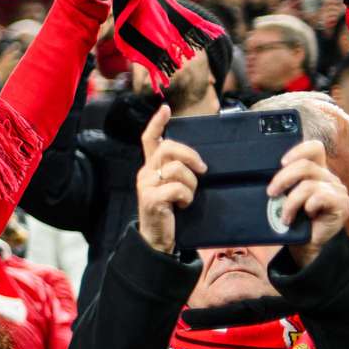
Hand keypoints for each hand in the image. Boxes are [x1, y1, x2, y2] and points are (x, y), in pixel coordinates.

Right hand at [135, 105, 205, 252]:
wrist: (159, 239)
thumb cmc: (171, 212)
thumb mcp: (175, 187)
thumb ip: (179, 172)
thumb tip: (200, 162)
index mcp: (151, 167)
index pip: (150, 139)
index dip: (157, 123)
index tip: (165, 109)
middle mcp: (145, 173)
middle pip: (169, 148)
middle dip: (191, 156)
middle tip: (203, 170)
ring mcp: (146, 185)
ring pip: (177, 169)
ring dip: (192, 183)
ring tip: (188, 197)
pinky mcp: (151, 198)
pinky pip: (178, 188)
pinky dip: (187, 197)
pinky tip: (183, 205)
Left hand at [268, 140, 348, 264]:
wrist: (308, 245)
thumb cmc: (295, 220)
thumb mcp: (286, 197)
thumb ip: (284, 183)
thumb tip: (258, 173)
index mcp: (317, 172)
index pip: (314, 148)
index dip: (298, 150)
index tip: (280, 162)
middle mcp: (329, 178)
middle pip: (305, 165)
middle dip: (283, 179)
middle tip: (271, 193)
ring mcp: (338, 190)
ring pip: (308, 184)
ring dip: (291, 201)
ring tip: (285, 215)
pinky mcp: (342, 203)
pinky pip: (319, 197)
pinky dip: (305, 208)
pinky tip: (303, 217)